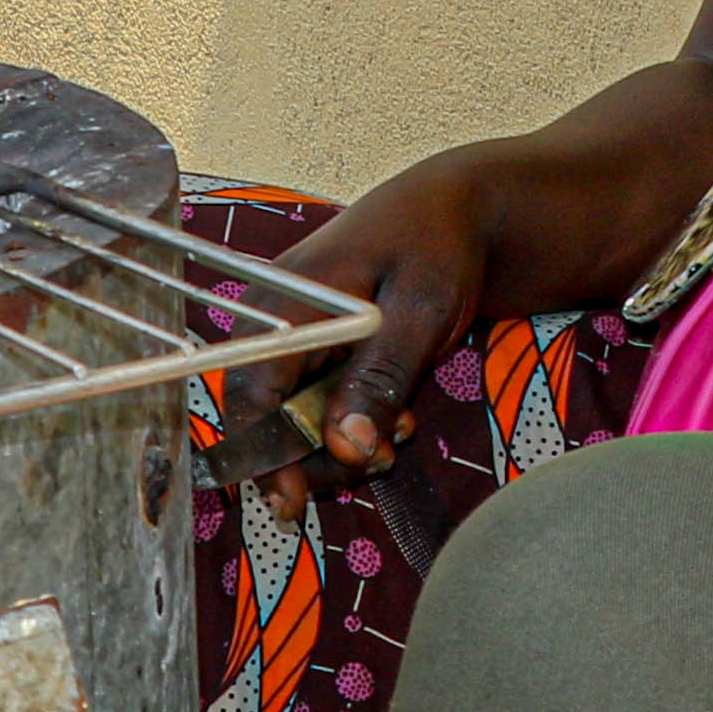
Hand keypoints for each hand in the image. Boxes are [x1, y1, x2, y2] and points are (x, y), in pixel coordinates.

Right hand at [211, 154, 502, 496]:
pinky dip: (353, 423)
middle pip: (267, 416)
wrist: (463, 210)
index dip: (264, 453)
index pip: (249, 391)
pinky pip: (319, 404)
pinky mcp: (320, 350)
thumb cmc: (438, 246)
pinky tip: (398, 417)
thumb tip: (345, 447)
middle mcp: (276, 322)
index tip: (292, 501)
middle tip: (383, 459)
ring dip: (343, 443)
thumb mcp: (419, 312)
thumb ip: (379, 378)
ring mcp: (296, 337)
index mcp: (286, 304)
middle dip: (319, 455)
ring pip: (296, 419)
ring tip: (402, 431)